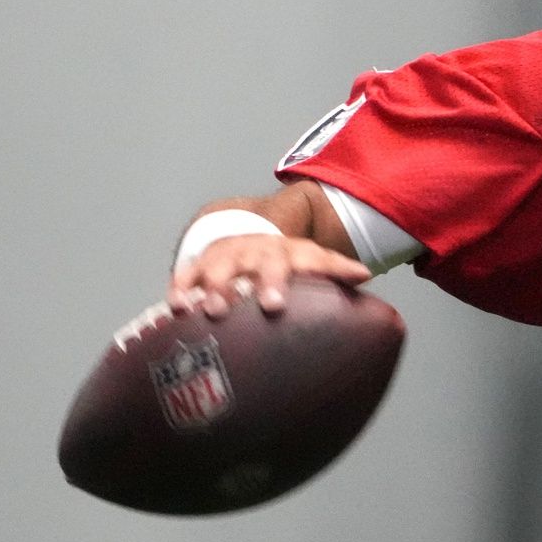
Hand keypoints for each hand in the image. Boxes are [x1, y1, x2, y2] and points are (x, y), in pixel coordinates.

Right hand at [168, 234, 370, 318]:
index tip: (274, 306)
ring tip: (206, 310)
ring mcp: (225, 258)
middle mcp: (254, 252)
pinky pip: (185, 274)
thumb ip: (336, 268)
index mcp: (286, 253)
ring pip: (215, 269)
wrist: (249, 231)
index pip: (291, 263)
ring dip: (210, 288)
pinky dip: (180, 289)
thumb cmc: (286, 260)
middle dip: (248, 285)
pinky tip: (175, 307)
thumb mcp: (312, 258)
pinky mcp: (199, 265)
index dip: (281, 282)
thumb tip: (365, 274)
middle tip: (244, 309)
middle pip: (253, 265)